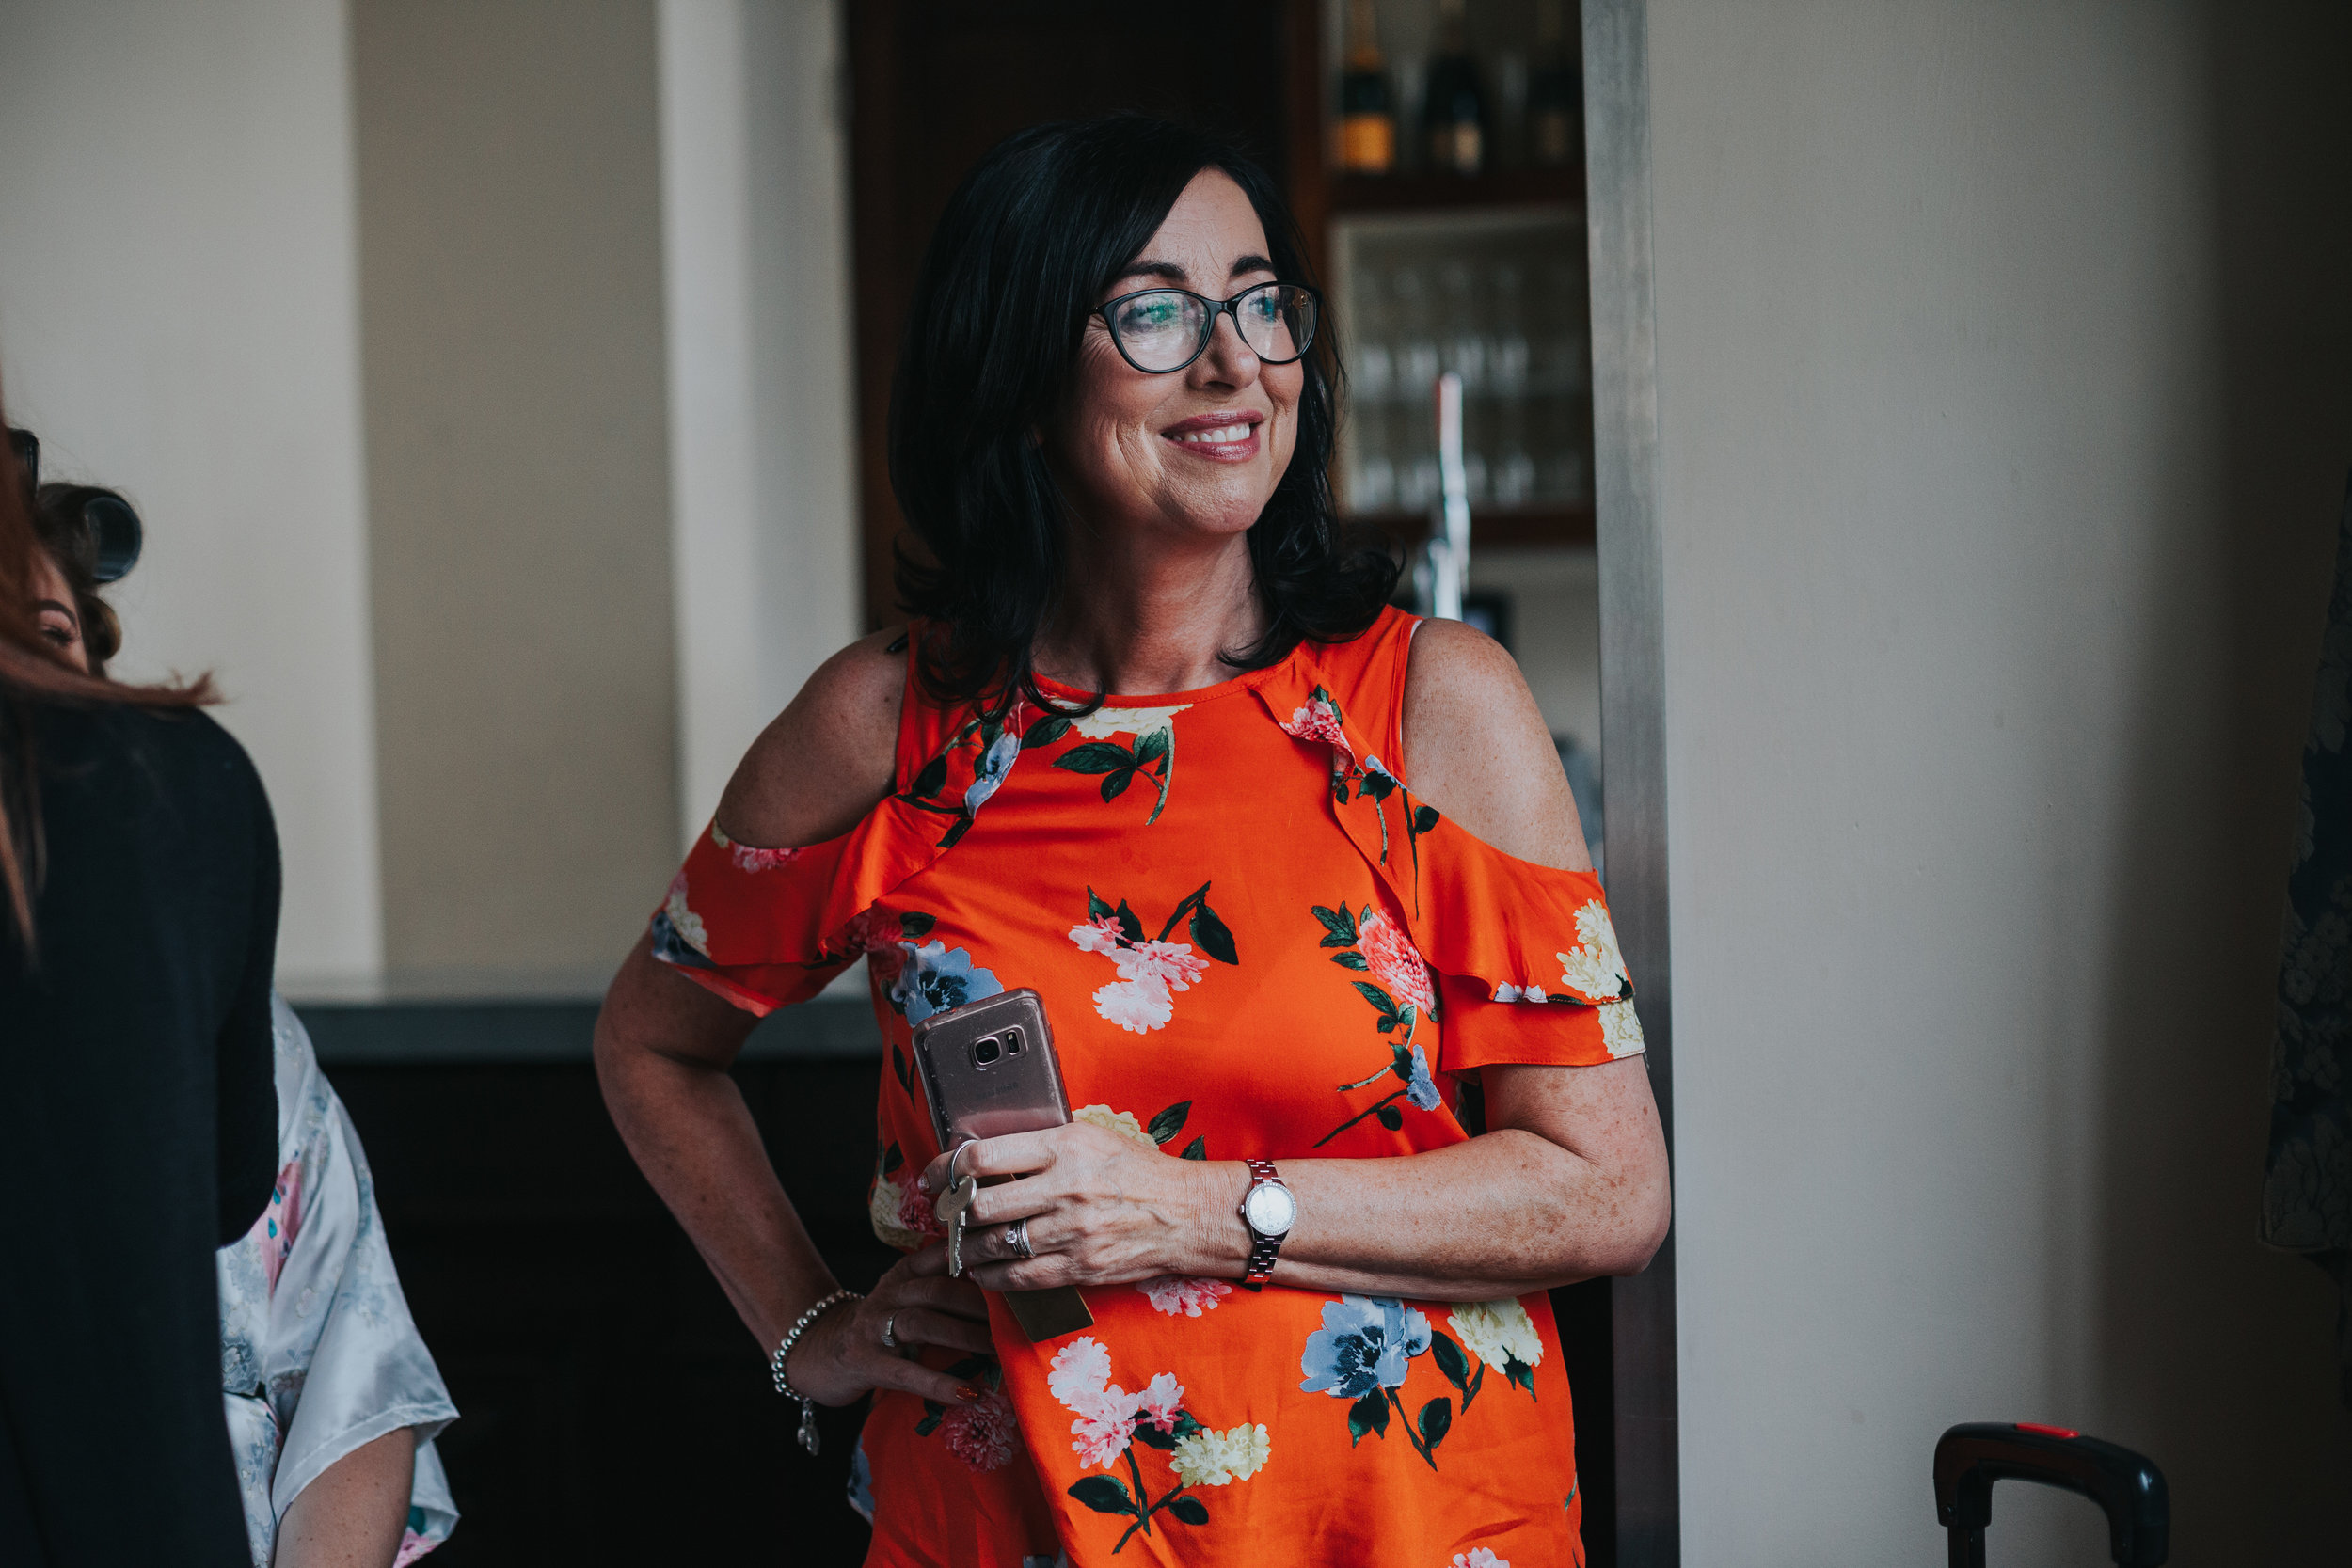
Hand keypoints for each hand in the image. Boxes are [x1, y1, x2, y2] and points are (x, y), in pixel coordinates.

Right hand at [785, 1245, 995, 1406]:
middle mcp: (888, 1293)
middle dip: (979, 1304)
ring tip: (998, 1350)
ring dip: (965, 1336)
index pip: (942, 1255)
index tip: (1011, 1264)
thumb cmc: (883, 1325)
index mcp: (904, 1272)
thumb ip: (946, 1285)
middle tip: (1015, 1318)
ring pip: (923, 1323)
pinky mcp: (866, 1363)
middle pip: (938, 1289)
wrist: (822, 1353)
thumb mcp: (908, 1296)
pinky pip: (907, 1372)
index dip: (976, 1258)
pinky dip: (940, 1384)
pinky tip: (969, 1394)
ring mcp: (874, 1327)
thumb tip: (1006, 1286)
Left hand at [917, 1123, 1241, 1291]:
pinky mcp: (1080, 1267)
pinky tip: (982, 1270)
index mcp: (1065, 1146)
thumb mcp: (1091, 1137)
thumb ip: (1041, 1144)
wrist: (1187, 1213)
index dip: (947, 1168)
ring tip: (957, 1245)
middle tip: (942, 1213)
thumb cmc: (1136, 1170)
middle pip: (982, 1206)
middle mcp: (1066, 1188)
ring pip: (995, 1245)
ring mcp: (1073, 1232)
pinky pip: (1019, 1278)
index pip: (984, 1157)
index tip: (935, 1176)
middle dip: (952, 1213)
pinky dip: (991, 1276)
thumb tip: (984, 1155)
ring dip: (965, 1249)